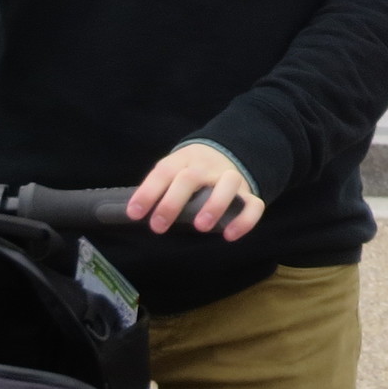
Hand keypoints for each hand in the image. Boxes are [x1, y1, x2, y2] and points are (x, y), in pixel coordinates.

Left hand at [127, 142, 262, 240]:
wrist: (225, 153)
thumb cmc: (188, 172)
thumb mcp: (172, 171)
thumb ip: (158, 189)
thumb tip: (133, 216)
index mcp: (183, 161)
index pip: (164, 172)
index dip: (148, 192)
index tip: (135, 214)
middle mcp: (208, 167)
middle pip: (192, 177)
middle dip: (174, 202)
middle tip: (159, 226)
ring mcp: (231, 177)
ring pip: (229, 183)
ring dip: (215, 203)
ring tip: (201, 226)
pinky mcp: (248, 193)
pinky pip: (254, 203)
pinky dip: (245, 219)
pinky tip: (230, 235)